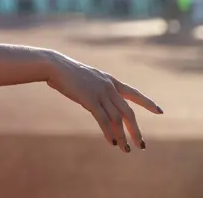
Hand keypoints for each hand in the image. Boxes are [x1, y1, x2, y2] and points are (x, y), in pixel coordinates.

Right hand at [46, 52, 162, 152]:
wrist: (55, 65)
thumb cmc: (66, 72)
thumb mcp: (86, 79)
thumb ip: (95, 90)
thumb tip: (97, 104)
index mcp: (110, 81)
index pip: (134, 93)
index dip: (147, 103)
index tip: (160, 111)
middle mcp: (109, 87)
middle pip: (128, 112)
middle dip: (135, 130)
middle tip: (141, 144)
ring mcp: (100, 93)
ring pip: (117, 119)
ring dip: (122, 136)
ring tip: (125, 149)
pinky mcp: (89, 100)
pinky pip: (103, 120)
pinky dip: (109, 132)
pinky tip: (111, 142)